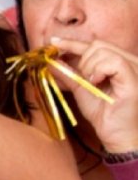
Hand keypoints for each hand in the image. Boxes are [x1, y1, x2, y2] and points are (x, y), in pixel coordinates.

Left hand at [52, 38, 137, 152]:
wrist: (117, 136)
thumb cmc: (104, 114)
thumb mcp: (81, 89)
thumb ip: (68, 74)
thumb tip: (50, 62)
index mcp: (120, 63)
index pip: (95, 45)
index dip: (72, 43)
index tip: (53, 43)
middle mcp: (131, 62)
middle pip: (98, 45)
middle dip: (81, 59)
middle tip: (82, 79)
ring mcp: (135, 68)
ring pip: (103, 51)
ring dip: (88, 67)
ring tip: (91, 83)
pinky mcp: (135, 78)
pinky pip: (113, 62)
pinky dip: (98, 70)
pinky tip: (95, 82)